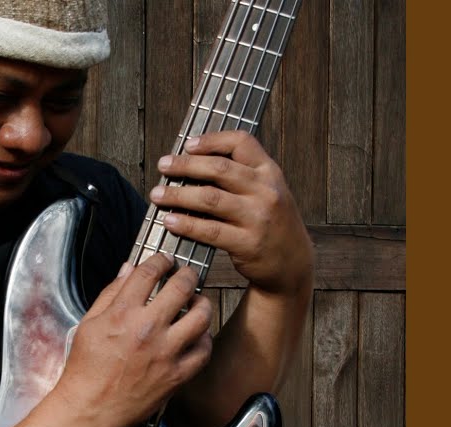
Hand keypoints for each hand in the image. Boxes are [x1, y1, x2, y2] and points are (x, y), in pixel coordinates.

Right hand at [52, 253, 212, 426]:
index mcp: (122, 313)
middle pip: (181, 287)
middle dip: (187, 274)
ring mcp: (166, 352)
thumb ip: (110, 293)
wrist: (90, 408)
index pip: (149, 272)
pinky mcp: (177, 375)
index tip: (165, 260)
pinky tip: (197, 335)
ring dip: (202, 303)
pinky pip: (204, 350)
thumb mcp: (88, 324)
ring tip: (197, 303)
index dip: (160, 260)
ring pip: (201, 316)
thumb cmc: (86, 369)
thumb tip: (128, 269)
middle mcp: (147, 329)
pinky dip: (204, 339)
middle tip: (187, 274)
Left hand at [149, 131, 312, 295]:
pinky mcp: (248, 243)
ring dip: (178, 195)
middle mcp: (266, 191)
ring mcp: (258, 217)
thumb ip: (241, 176)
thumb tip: (192, 164)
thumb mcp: (267, 191)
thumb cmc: (270, 223)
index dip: (212, 140)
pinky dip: (186, 224)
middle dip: (185, 165)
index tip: (188, 144)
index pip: (242, 143)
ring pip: (210, 198)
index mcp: (270, 172)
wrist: (292, 262)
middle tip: (163, 166)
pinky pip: (210, 230)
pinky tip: (170, 221)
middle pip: (219, 169)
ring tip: (158, 195)